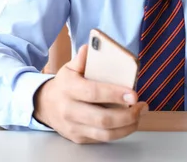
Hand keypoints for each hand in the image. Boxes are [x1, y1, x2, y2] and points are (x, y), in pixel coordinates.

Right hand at [33, 45, 147, 143]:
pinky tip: (129, 122)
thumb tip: (91, 47)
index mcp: (69, 88)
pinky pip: (103, 139)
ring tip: (139, 115)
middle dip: (127, 115)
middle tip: (141, 106)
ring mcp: (74, 127)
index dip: (115, 94)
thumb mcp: (69, 68)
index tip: (133, 94)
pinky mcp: (79, 138)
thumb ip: (82, 59)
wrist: (45, 105)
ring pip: (105, 134)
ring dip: (127, 126)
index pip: (93, 93)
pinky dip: (120, 132)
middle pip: (102, 119)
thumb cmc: (64, 85)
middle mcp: (70, 110)